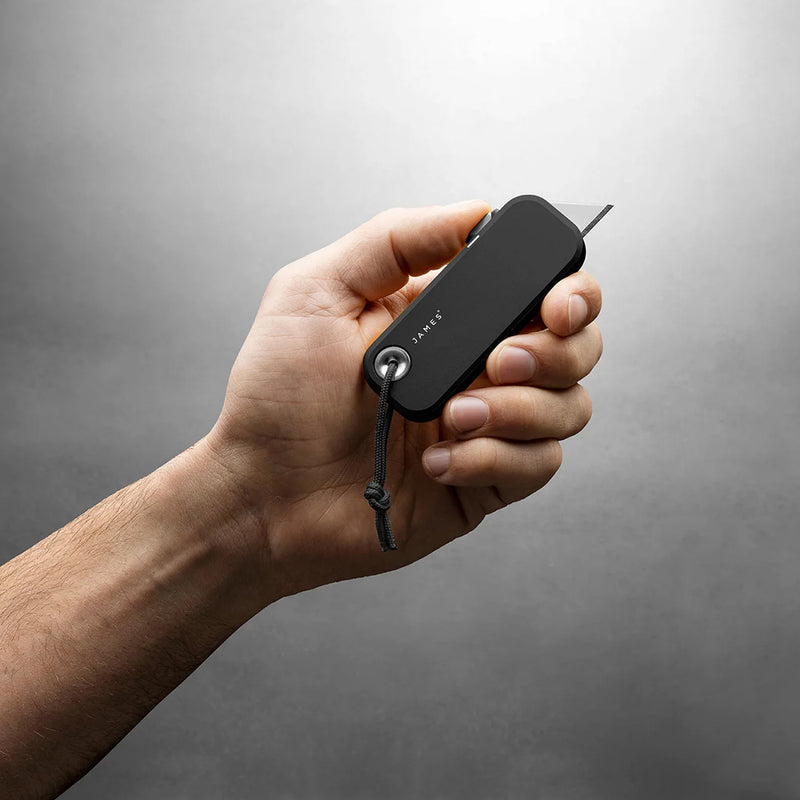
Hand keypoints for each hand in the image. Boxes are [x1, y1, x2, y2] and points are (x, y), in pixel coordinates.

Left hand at [201, 200, 602, 599]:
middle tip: (498, 361)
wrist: (262, 491)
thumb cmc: (277, 396)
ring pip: (569, 408)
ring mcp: (483, 427)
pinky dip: (493, 458)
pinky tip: (435, 460)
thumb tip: (474, 212)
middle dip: (553, 352)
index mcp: (446, 318)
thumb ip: (396, 240)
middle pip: (575, 348)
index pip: (540, 292)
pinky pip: (536, 466)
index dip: (570, 292)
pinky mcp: (483, 482)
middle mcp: (474, 368)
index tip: (554, 304)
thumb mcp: (317, 292)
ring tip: (453, 415)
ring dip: (520, 409)